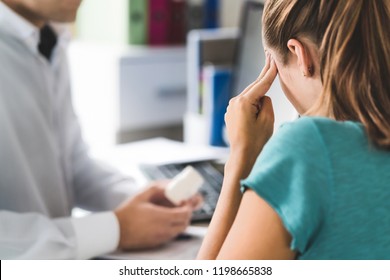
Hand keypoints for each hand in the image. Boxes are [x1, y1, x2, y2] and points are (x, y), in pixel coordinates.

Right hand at [114, 181, 201, 249]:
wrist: (116, 231)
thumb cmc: (127, 213)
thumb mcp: (141, 196)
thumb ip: (156, 189)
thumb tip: (168, 186)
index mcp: (161, 217)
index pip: (185, 214)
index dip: (188, 207)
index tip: (184, 201)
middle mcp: (164, 229)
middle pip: (185, 223)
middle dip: (186, 214)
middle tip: (181, 207)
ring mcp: (161, 237)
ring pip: (179, 230)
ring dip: (180, 221)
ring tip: (172, 213)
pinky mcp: (157, 242)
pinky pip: (171, 235)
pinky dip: (173, 228)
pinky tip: (164, 221)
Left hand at [225, 53, 276, 169]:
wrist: (242, 156)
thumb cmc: (256, 141)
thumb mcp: (267, 120)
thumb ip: (266, 102)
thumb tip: (262, 97)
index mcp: (244, 102)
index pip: (261, 84)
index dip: (270, 72)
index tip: (274, 60)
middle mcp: (234, 102)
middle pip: (254, 87)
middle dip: (264, 75)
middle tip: (270, 59)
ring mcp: (231, 108)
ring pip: (249, 96)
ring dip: (259, 92)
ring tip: (268, 81)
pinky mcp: (231, 114)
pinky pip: (244, 104)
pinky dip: (252, 101)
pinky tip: (259, 102)